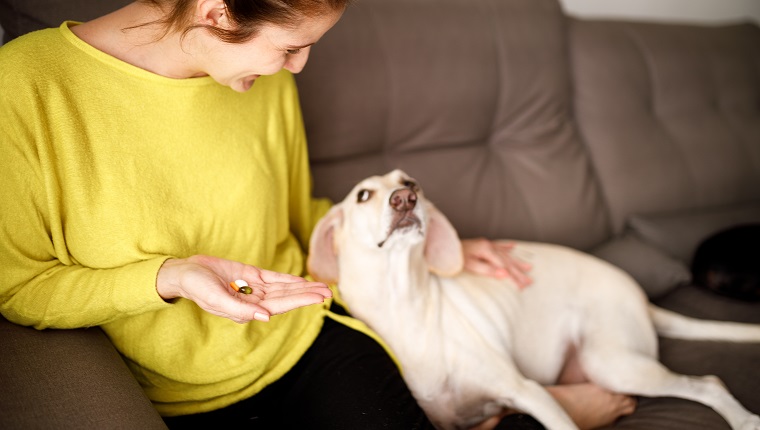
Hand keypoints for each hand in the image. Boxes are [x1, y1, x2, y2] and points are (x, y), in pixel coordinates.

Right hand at [156, 255, 331, 322]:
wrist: (185, 273)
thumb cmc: (197, 288)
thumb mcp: (216, 299)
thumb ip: (240, 310)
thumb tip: (265, 317)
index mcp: (247, 309)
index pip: (280, 305)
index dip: (300, 300)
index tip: (318, 298)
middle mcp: (254, 300)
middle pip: (286, 297)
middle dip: (307, 295)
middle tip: (328, 292)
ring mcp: (253, 288)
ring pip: (283, 288)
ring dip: (301, 287)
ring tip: (322, 287)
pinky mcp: (250, 275)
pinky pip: (273, 278)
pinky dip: (288, 279)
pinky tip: (301, 280)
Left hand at [461, 238, 531, 288]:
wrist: (442, 246)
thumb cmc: (454, 257)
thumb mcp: (469, 265)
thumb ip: (487, 269)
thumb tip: (504, 274)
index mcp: (486, 250)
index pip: (504, 267)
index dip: (513, 278)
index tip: (521, 287)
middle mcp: (489, 245)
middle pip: (507, 261)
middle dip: (519, 272)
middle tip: (530, 282)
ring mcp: (486, 244)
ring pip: (506, 254)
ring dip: (517, 262)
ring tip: (529, 268)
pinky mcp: (483, 244)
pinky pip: (498, 245)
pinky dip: (507, 247)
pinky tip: (514, 246)